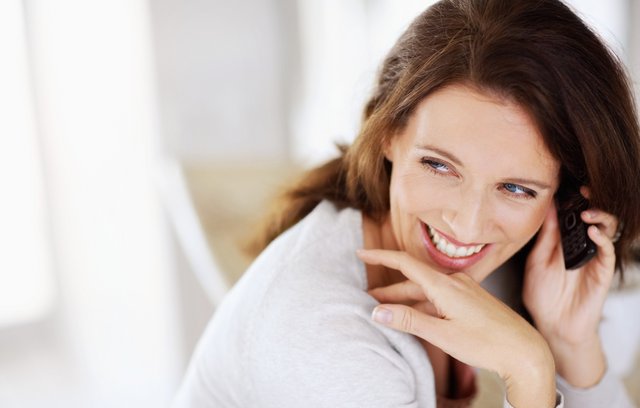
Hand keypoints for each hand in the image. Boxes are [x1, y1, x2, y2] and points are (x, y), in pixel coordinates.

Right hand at [358, 249, 555, 407]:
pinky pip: (438, 298)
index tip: (361, 253)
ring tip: (385, 309)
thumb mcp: (443, 334)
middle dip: (388, 288)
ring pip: (425, 291)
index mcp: (445, 285)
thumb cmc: (488, 344)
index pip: (405, 263)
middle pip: (413, 280)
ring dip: (404, 298)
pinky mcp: (470, 301)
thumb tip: (378, 312)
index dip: (380, 256)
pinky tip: (414, 316)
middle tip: (366, 297)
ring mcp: (464, 291)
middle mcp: (454, 282)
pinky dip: (421, 305)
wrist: (526, 353)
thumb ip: (409, 321)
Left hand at [523, 192, 618, 386]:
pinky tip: (593, 232)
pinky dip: (602, 239)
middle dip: (591, 201)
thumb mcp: (537, 261)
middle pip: (593, 217)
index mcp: (563, 241)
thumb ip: (545, 236)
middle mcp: (580, 246)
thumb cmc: (542, 296)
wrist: (553, 325)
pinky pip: (607, 251)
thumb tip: (547, 207)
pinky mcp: (602, 272)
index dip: (573, 198)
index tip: (566, 184)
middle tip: (585, 190)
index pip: (572, 213)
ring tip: (588, 212)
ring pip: (606, 229)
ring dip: (600, 217)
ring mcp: (593, 258)